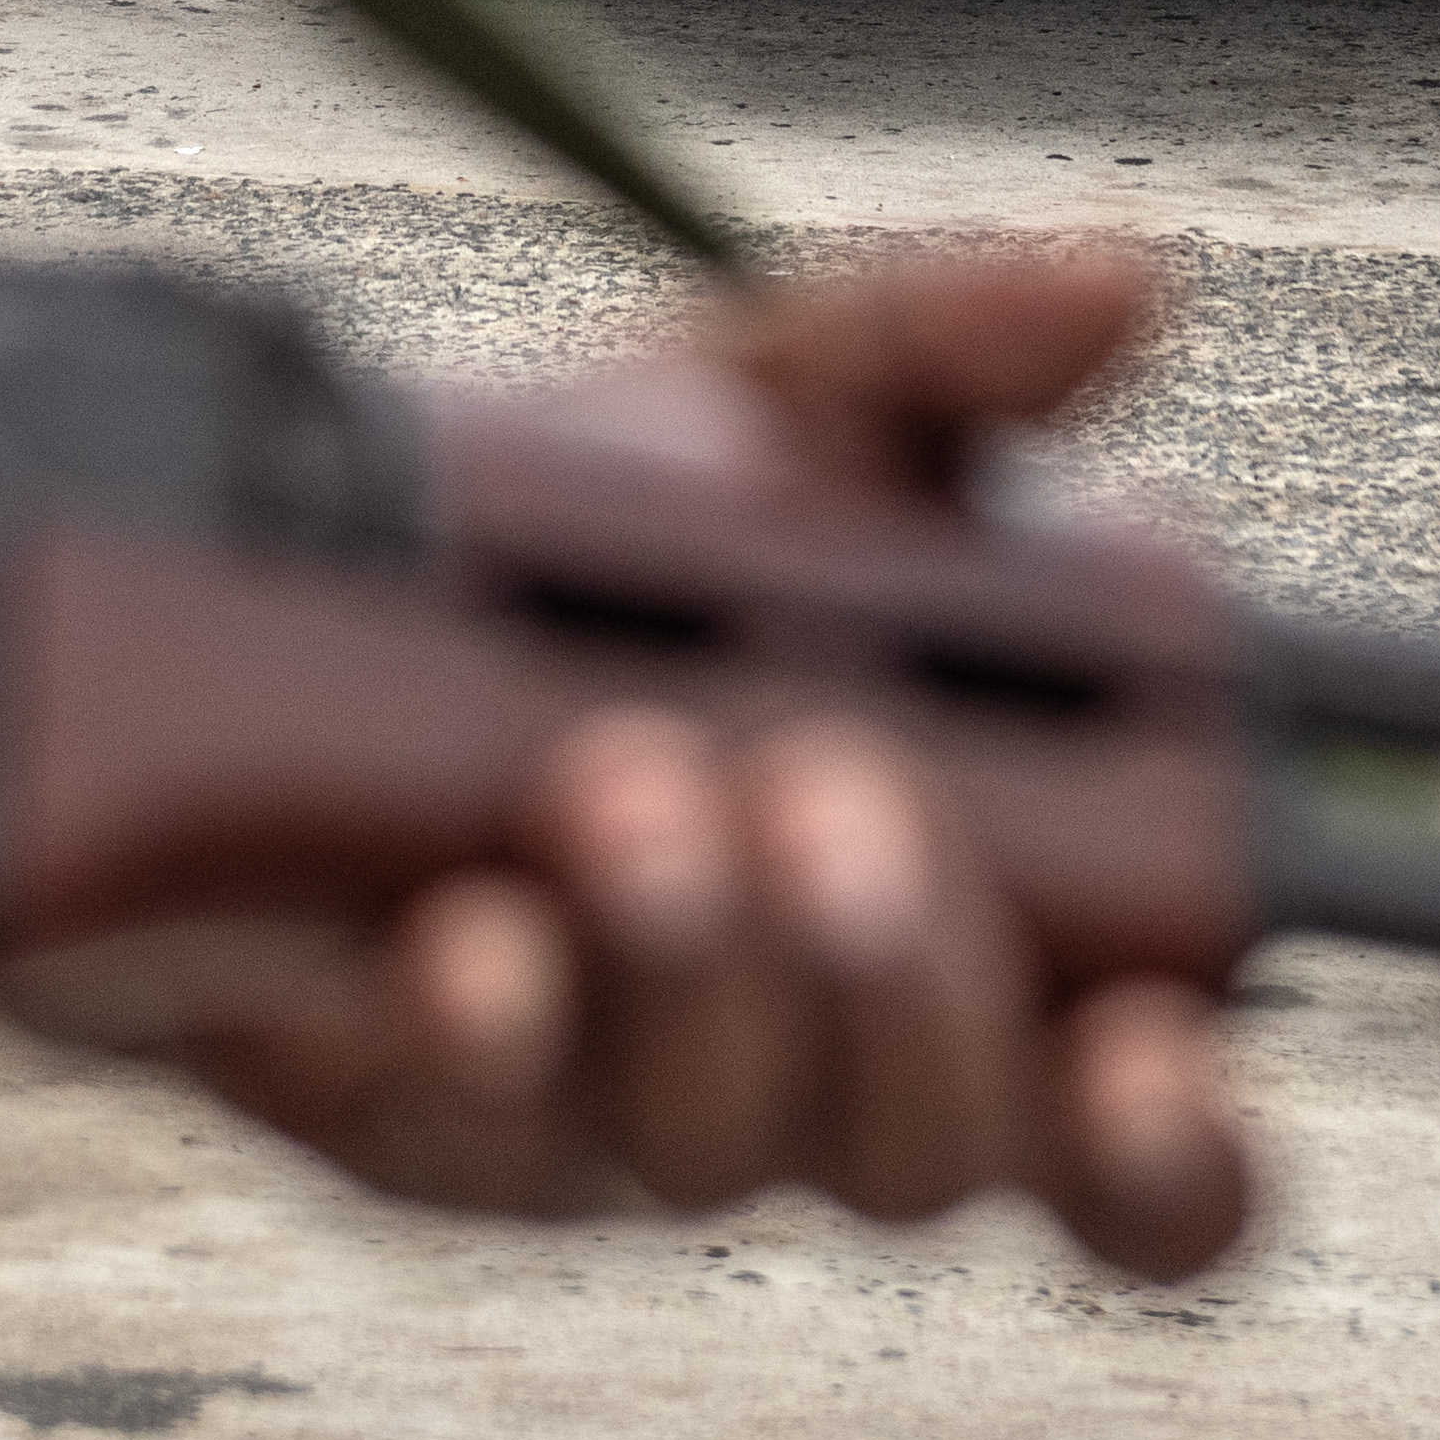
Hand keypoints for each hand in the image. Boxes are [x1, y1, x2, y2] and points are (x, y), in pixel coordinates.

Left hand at [41, 250, 1251, 1280]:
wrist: (264, 583)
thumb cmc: (576, 531)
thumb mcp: (777, 403)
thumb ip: (954, 353)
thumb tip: (1119, 287)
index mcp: (957, 942)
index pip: (1131, 1150)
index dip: (1175, 1147)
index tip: (1153, 1038)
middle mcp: (802, 1064)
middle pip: (932, 1153)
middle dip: (904, 986)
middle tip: (838, 797)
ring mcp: (606, 1111)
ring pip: (711, 1144)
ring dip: (695, 966)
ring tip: (633, 782)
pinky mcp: (417, 1116)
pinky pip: (469, 1118)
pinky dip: (488, 1024)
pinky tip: (475, 924)